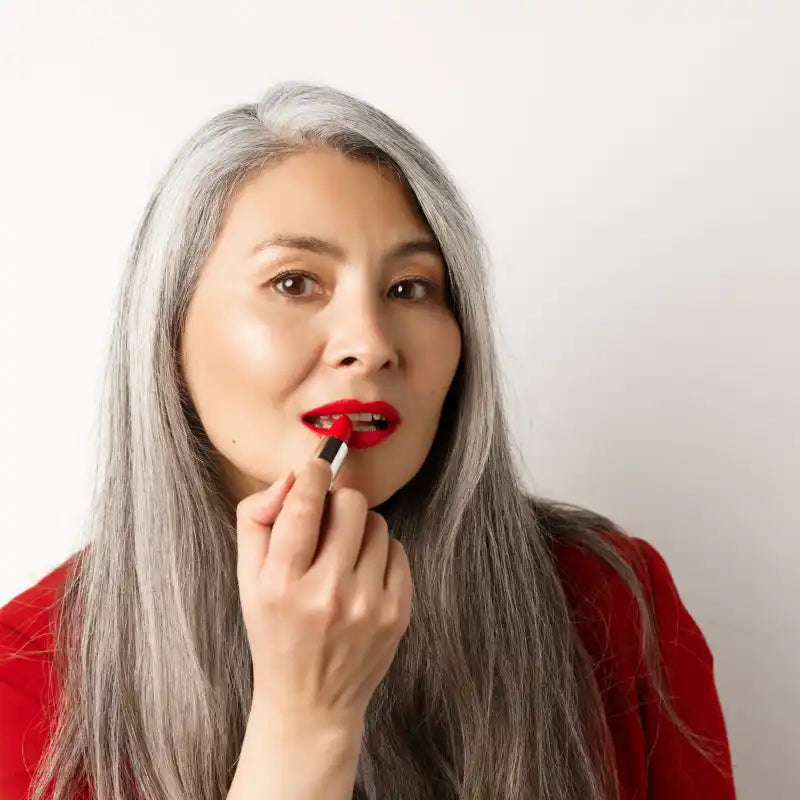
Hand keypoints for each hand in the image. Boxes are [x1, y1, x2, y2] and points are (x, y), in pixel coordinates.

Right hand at [235, 457, 412, 732]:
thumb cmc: (274, 633)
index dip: (313, 472)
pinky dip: (380, 553)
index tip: (316, 466)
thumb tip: (294, 476)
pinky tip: (361, 575)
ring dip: (359, 528)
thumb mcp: (246, 580)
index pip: (304, 504)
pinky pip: (398, 550)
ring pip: (378, 524)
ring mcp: (368, 605)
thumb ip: (258, 519)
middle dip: (337, 501)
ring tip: (343, 555)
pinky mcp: (398, 614)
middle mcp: (328, 594)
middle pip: (350, 503)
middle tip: (326, 521)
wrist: (311, 702)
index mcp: (282, 584)